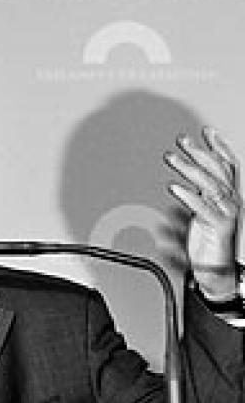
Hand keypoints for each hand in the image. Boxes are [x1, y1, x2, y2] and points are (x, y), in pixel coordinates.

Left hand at [165, 126, 240, 298]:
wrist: (216, 271)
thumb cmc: (207, 241)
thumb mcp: (201, 212)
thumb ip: (196, 193)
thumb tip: (184, 176)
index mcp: (227, 196)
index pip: (227, 166)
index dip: (219, 147)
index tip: (206, 131)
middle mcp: (230, 202)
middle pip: (216, 171)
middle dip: (198, 153)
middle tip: (181, 141)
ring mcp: (227, 214)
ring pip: (210, 185)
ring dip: (189, 169)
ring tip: (171, 158)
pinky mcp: (219, 228)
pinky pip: (204, 208)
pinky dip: (188, 196)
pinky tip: (174, 188)